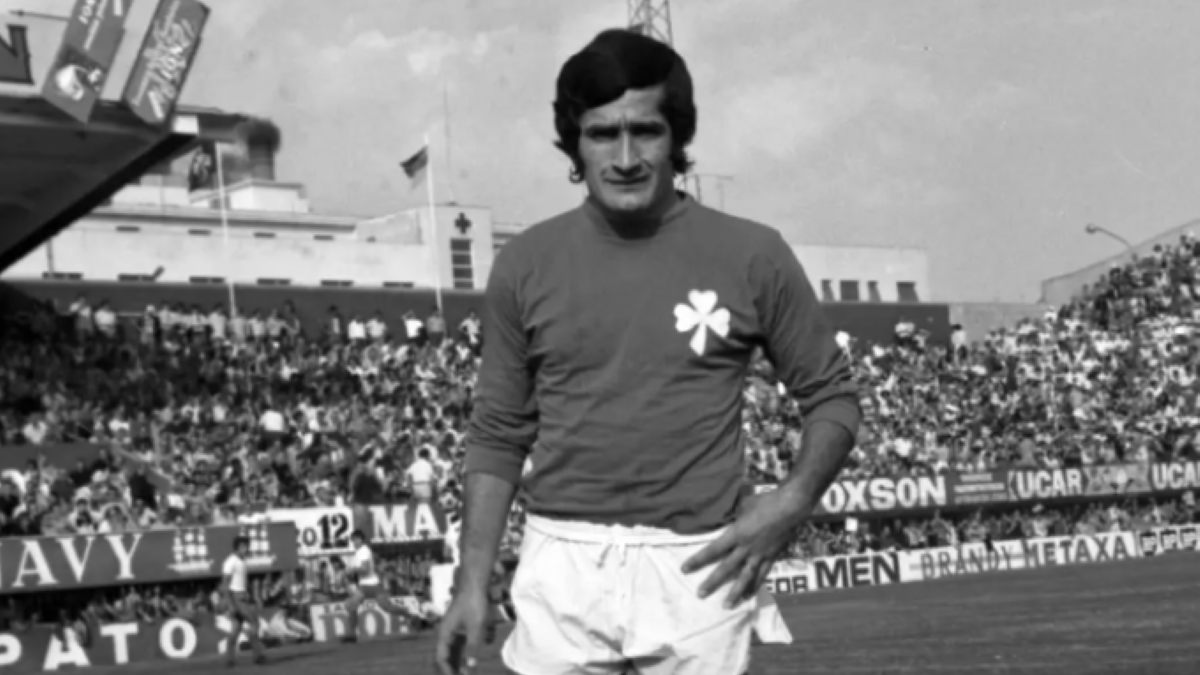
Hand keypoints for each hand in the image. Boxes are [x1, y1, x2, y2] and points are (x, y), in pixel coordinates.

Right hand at [433, 586, 489, 674]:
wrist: (475, 583)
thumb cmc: (473, 603)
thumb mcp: (475, 628)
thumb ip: (473, 648)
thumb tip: (470, 667)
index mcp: (444, 633)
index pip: (441, 657)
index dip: (446, 670)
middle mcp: (447, 632)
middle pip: (447, 655)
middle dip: (454, 667)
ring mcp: (454, 628)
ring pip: (455, 649)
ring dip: (461, 660)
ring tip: (467, 671)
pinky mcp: (462, 625)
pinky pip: (462, 642)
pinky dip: (468, 650)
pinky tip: (474, 656)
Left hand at [681, 489, 806, 608]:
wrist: (791, 507)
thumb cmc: (766, 501)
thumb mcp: (743, 504)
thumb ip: (733, 514)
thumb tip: (725, 515)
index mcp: (736, 534)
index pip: (713, 550)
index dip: (698, 560)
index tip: (685, 569)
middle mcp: (746, 548)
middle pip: (726, 568)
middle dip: (712, 582)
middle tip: (700, 594)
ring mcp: (760, 554)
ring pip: (745, 577)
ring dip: (735, 592)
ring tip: (727, 605)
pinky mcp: (772, 557)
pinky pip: (762, 575)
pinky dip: (755, 586)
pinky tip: (749, 596)